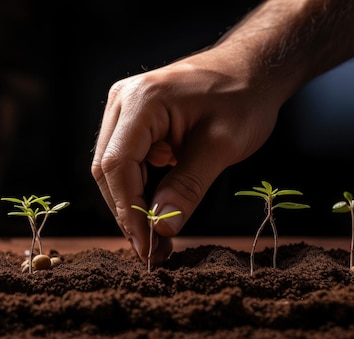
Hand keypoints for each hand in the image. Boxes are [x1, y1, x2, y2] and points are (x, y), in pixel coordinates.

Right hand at [91, 49, 281, 264]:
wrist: (250, 69)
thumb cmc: (242, 98)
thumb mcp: (222, 146)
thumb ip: (188, 187)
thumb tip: (160, 228)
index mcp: (141, 101)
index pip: (118, 164)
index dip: (128, 210)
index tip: (147, 246)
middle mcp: (122, 102)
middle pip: (108, 169)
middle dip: (128, 212)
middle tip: (152, 251)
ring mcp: (123, 110)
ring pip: (113, 169)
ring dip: (132, 205)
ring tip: (157, 238)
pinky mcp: (131, 121)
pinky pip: (126, 161)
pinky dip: (139, 190)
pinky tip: (157, 211)